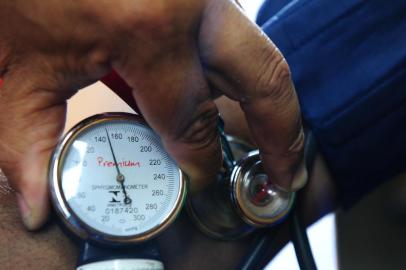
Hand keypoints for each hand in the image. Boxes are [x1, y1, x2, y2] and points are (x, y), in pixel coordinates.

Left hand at [0, 0, 304, 229]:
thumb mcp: (17, 65)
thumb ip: (28, 141)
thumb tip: (37, 207)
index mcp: (150, 26)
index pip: (191, 119)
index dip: (197, 161)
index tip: (201, 180)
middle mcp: (192, 1)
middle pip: (264, 79)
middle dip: (281, 134)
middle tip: (286, 174)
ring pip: (255, 54)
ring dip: (262, 102)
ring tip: (270, 143)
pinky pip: (229, 34)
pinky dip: (234, 71)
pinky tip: (221, 96)